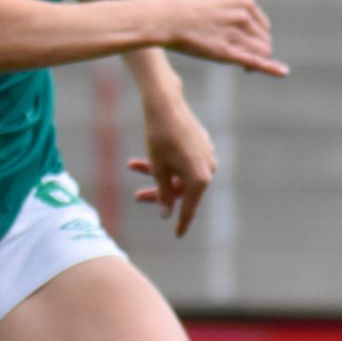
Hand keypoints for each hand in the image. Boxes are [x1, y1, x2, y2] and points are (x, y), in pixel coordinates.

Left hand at [130, 100, 218, 237]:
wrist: (166, 105)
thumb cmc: (160, 138)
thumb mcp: (158, 170)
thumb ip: (163, 194)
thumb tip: (166, 214)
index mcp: (200, 179)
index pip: (190, 207)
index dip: (182, 222)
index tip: (178, 235)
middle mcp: (208, 168)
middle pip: (182, 189)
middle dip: (159, 192)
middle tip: (137, 196)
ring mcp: (206, 156)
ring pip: (180, 174)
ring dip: (158, 174)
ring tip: (132, 165)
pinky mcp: (201, 145)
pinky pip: (184, 161)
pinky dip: (167, 163)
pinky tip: (148, 154)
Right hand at [154, 0, 286, 76]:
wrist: (167, 19)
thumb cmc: (187, 13)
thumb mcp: (217, 6)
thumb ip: (234, 15)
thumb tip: (245, 32)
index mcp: (244, 2)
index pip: (263, 26)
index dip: (255, 38)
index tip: (243, 45)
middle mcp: (244, 16)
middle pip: (265, 40)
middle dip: (255, 50)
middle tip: (238, 56)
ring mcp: (236, 33)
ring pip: (262, 52)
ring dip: (255, 59)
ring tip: (236, 62)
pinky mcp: (227, 51)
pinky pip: (256, 61)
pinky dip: (271, 67)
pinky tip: (282, 72)